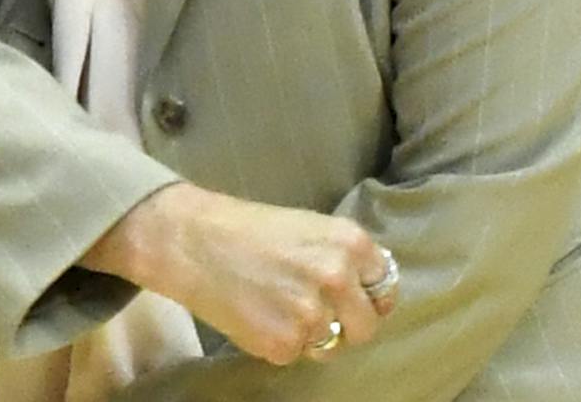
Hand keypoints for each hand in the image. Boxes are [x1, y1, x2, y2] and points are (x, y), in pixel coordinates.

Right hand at [82, 183, 397, 365]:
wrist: (196, 241)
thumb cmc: (251, 229)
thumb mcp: (311, 227)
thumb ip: (344, 256)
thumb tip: (373, 288)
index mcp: (349, 241)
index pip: (384, 285)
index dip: (366, 294)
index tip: (350, 295)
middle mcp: (337, 277)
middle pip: (366, 325)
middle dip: (346, 323)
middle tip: (316, 309)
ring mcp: (311, 313)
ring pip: (331, 345)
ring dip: (312, 334)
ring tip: (280, 306)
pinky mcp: (283, 344)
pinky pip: (297, 354)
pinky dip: (281, 342)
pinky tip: (259, 314)